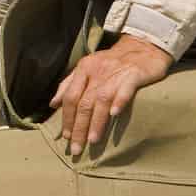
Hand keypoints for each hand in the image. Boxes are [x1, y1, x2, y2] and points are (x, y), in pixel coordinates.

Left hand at [49, 34, 171, 156]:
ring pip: (101, 99)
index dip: (67, 117)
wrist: (142, 47)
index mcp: (83, 70)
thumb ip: (69, 85)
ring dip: (96, 122)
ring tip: (92, 140)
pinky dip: (118, 101)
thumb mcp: (88, 68)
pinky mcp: (133, 75)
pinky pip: (125, 89)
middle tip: (75, 148)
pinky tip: (114, 115)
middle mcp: (96, 72)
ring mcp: (114, 73)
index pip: (70, 97)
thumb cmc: (113, 62)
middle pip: (83, 102)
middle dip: (78, 127)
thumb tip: (53, 104)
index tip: (65, 137)